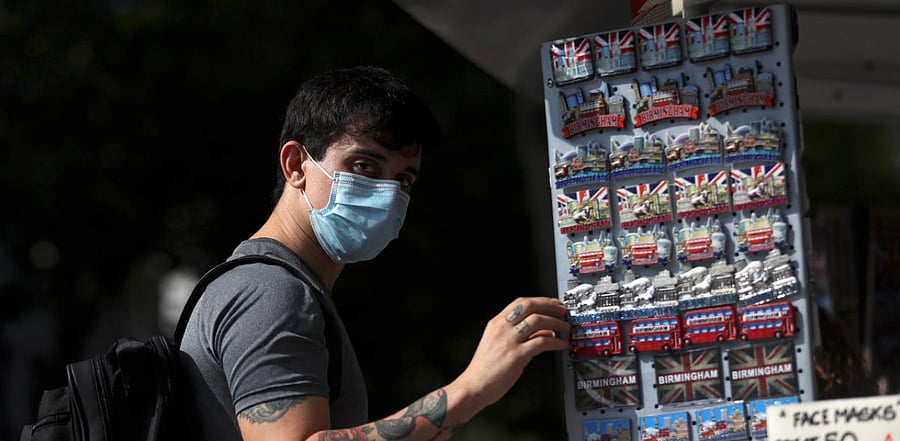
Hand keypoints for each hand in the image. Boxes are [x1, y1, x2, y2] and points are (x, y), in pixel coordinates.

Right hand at [454, 296, 569, 409]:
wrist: (474, 386)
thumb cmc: (485, 369)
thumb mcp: (498, 344)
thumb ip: (520, 335)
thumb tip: (543, 330)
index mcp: (496, 323)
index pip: (520, 302)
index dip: (540, 300)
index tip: (553, 303)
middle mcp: (502, 329)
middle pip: (529, 306)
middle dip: (550, 306)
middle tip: (562, 311)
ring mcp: (508, 341)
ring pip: (537, 320)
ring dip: (556, 322)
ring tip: (565, 328)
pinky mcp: (516, 356)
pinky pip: (541, 342)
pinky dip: (555, 341)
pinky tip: (560, 344)